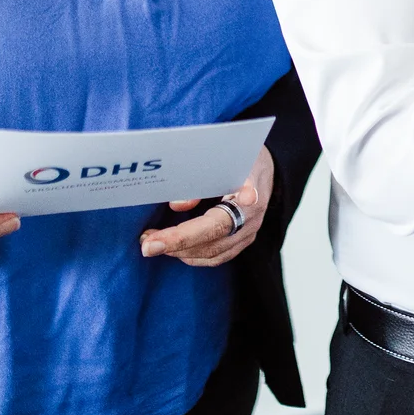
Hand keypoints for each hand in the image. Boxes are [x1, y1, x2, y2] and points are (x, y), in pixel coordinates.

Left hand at [139, 147, 273, 267]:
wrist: (268, 167)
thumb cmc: (242, 158)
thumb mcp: (224, 158)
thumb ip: (202, 179)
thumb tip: (176, 205)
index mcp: (251, 195)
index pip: (214, 223)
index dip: (186, 235)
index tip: (158, 241)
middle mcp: (251, 220)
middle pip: (211, 242)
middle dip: (174, 245)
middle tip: (145, 244)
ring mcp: (249, 233)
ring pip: (212, 254)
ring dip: (180, 252)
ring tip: (153, 242)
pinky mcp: (243, 242)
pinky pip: (217, 257)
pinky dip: (192, 255)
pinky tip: (173, 248)